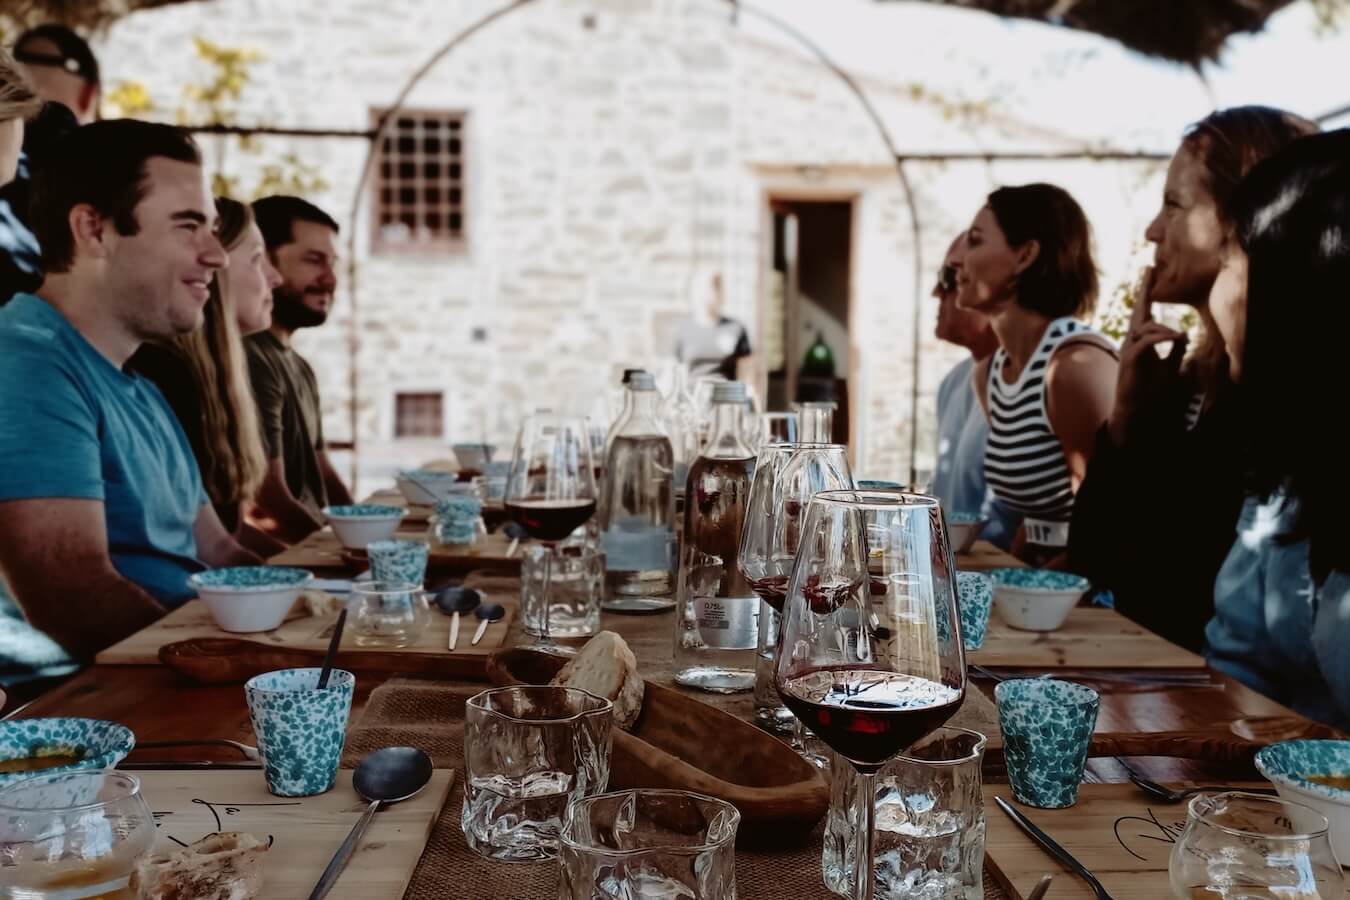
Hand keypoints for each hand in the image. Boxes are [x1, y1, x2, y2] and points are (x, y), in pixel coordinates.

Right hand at [1107, 267, 1187, 446]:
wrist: (1135, 410)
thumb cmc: (1148, 390)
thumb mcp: (1168, 367)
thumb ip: (1175, 350)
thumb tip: (1183, 333)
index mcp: (1140, 342)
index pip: (1144, 314)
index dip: (1147, 294)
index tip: (1150, 274)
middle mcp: (1131, 342)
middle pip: (1139, 312)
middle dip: (1145, 290)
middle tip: (1149, 270)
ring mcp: (1128, 350)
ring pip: (1145, 327)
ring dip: (1163, 329)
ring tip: (1178, 336)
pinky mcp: (1130, 360)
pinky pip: (1145, 342)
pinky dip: (1160, 338)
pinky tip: (1173, 338)